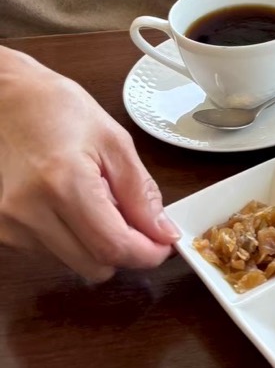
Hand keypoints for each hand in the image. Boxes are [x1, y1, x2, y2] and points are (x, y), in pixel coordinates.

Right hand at [0, 49, 178, 281]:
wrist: (10, 101)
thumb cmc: (59, 110)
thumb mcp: (115, 142)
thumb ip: (141, 193)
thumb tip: (162, 231)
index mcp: (63, 184)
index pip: (113, 247)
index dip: (147, 253)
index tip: (164, 244)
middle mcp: (31, 212)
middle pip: (95, 266)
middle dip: (126, 251)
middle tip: (139, 221)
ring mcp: (13, 225)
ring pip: (76, 263)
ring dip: (99, 244)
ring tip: (99, 200)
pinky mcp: (6, 231)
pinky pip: (56, 253)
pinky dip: (77, 239)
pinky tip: (77, 206)